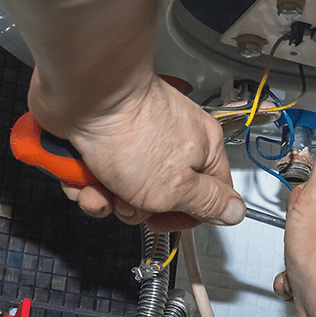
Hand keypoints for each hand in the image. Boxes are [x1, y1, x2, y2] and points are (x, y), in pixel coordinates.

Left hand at [30, 73, 245, 231]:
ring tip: (97, 188)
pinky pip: (99, 178)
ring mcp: (136, 142)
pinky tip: (80, 179)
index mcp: (202, 150)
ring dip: (105, 199)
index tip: (166, 220)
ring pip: (124, 192)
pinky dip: (85, 185)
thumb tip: (235, 212)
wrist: (83, 96)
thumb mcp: (176, 186)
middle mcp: (172, 144)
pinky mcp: (105, 141)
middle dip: (136, 210)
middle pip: (161, 199)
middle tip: (128, 201)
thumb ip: (208, 204)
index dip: (187, 215)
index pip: (209, 195)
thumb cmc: (131, 131)